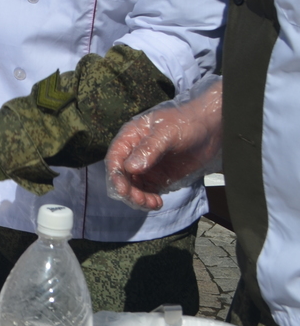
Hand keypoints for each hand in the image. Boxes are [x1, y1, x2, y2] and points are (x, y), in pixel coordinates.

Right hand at [106, 82, 222, 210]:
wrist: (211, 128)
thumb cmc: (186, 122)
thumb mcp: (167, 133)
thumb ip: (149, 149)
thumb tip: (131, 168)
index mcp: (130, 138)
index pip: (115, 158)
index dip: (116, 175)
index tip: (123, 190)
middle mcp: (134, 153)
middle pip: (122, 176)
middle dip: (128, 190)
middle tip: (141, 200)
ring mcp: (146, 167)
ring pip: (133, 187)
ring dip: (138, 198)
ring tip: (153, 203)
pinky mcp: (159, 177)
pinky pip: (148, 191)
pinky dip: (149, 200)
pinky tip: (157, 202)